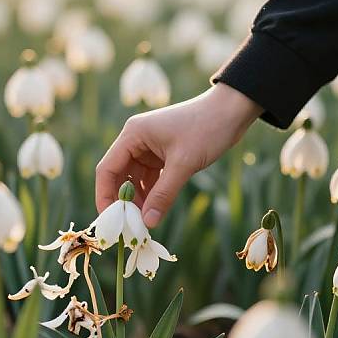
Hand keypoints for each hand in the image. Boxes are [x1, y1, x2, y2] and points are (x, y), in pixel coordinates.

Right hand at [95, 83, 262, 226]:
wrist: (231, 111)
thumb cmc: (206, 129)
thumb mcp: (184, 163)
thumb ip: (164, 194)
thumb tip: (148, 223)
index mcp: (133, 134)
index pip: (107, 169)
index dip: (105, 196)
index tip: (111, 220)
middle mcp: (136, 140)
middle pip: (118, 176)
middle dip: (122, 201)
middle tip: (129, 226)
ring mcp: (148, 148)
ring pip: (134, 179)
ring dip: (138, 200)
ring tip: (143, 222)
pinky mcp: (161, 155)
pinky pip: (149, 179)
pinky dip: (151, 194)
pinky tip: (155, 210)